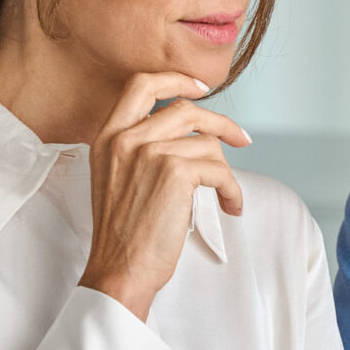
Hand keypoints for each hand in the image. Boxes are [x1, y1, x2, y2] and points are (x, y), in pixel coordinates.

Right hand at [77, 71, 250, 320]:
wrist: (119, 270)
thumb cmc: (123, 234)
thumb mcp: (116, 178)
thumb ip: (138, 148)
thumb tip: (189, 134)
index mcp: (107, 136)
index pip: (141, 85)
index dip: (177, 80)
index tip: (201, 88)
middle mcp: (125, 138)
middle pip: (185, 109)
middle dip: (221, 123)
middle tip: (242, 139)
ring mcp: (149, 152)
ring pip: (207, 143)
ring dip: (225, 172)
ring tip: (227, 195)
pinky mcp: (175, 172)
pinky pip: (219, 170)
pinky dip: (232, 190)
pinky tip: (230, 206)